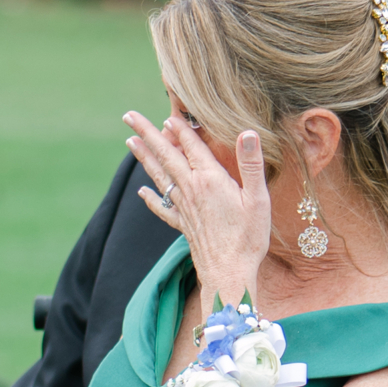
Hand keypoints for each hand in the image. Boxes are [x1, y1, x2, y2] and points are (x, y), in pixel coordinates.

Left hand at [124, 111, 271, 306]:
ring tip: (130, 141)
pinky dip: (151, 198)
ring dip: (144, 157)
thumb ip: (251, 164)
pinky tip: (142, 192)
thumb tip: (247, 132)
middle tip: (129, 116)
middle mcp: (192, 190)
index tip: (168, 111)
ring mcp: (184, 208)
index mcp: (210, 180)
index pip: (191, 146)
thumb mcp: (258, 199)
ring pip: (160, 176)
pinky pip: (163, 207)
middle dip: (148, 133)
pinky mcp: (182, 225)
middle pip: (166, 155)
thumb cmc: (248, 239)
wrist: (229, 274)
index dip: (180, 128)